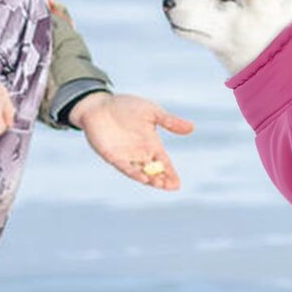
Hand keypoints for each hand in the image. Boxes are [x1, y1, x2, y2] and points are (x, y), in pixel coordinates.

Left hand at [69, 92, 193, 189]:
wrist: (100, 105)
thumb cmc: (126, 106)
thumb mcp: (152, 112)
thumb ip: (169, 121)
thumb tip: (191, 127)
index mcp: (152, 144)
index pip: (164, 163)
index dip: (171, 174)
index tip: (178, 184)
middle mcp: (140, 154)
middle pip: (154, 172)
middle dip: (162, 180)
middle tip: (171, 186)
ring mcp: (126, 156)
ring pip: (140, 173)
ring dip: (150, 180)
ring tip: (160, 184)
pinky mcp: (112, 156)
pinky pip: (125, 168)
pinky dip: (134, 173)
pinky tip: (143, 177)